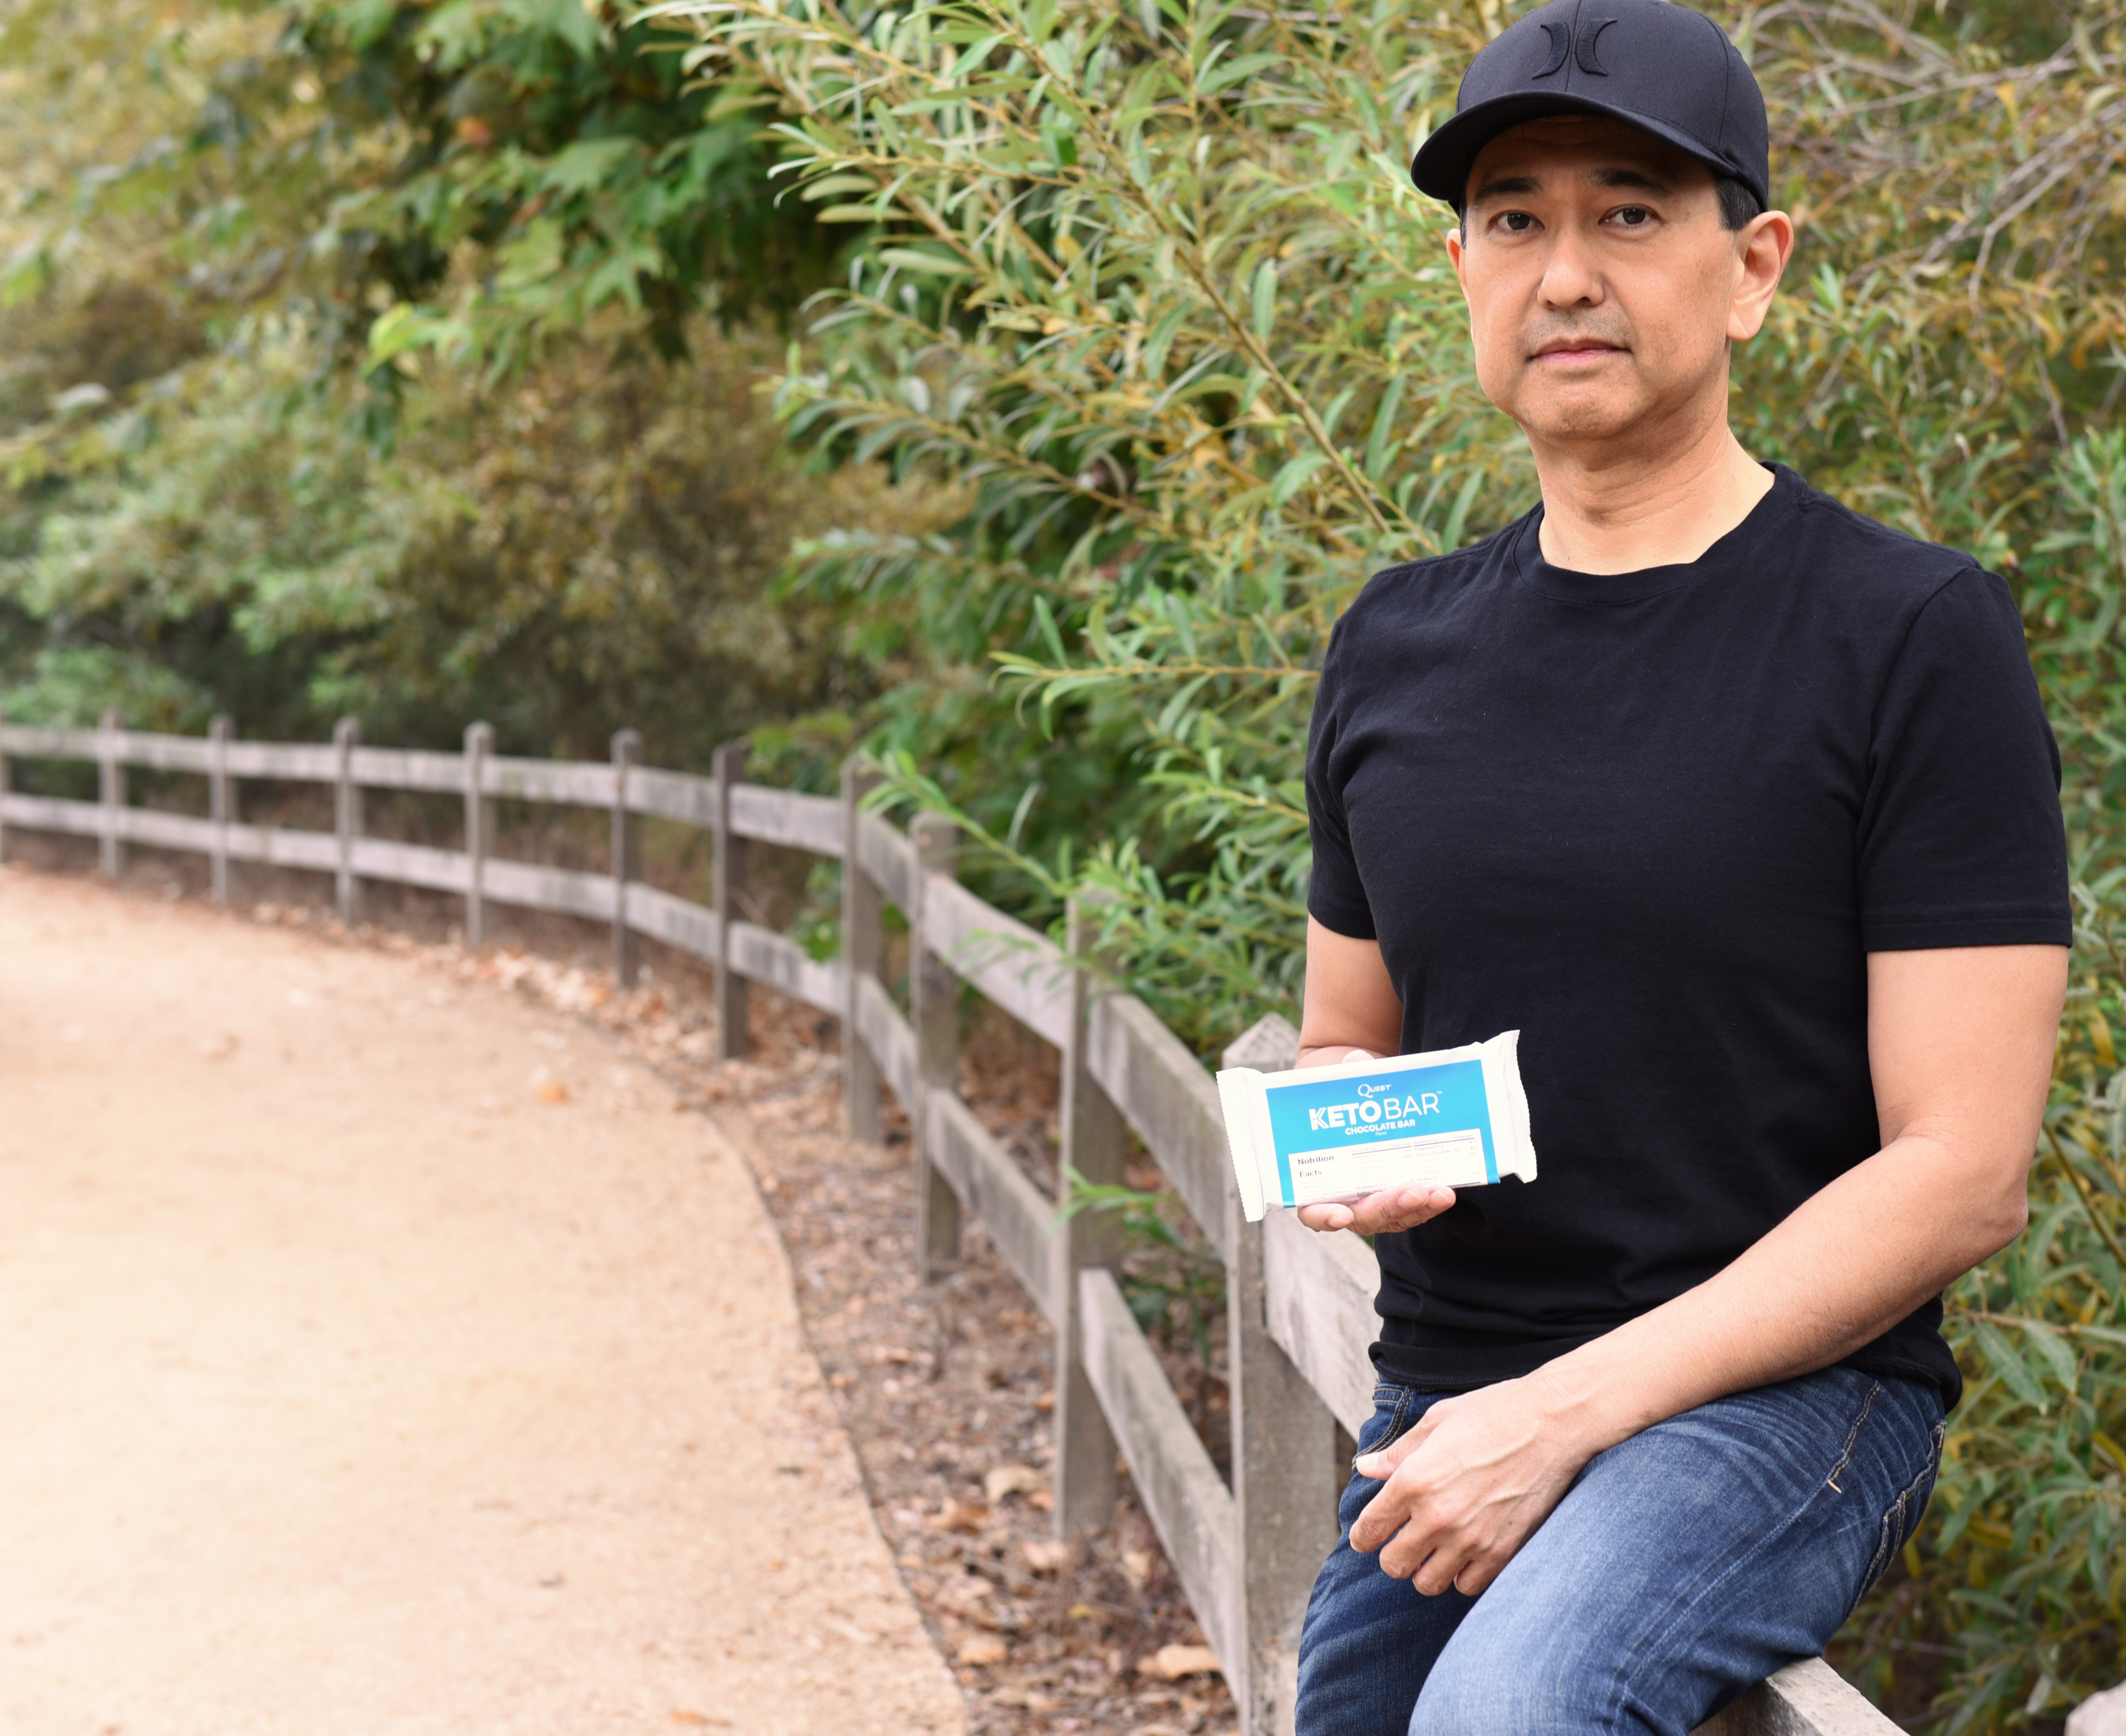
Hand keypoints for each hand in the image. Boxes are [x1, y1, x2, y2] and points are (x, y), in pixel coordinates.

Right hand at [1290, 1048, 1458, 1234]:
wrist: (1358, 1100)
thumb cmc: (1338, 1100)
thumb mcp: (1337, 1087)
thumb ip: (1345, 1076)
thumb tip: (1357, 1061)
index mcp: (1314, 1180)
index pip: (1312, 1211)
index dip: (1323, 1216)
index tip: (1342, 1215)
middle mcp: (1343, 1199)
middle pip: (1363, 1217)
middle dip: (1389, 1206)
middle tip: (1413, 1192)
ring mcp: (1373, 1199)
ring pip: (1394, 1216)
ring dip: (1417, 1208)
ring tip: (1440, 1192)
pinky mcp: (1399, 1194)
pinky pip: (1413, 1206)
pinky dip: (1429, 1201)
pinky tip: (1446, 1190)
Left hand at [1347, 1374, 1601, 1595]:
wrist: (1554, 1423)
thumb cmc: (1493, 1413)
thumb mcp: (1436, 1421)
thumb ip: (1398, 1452)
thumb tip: (1366, 1469)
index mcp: (1414, 1480)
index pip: (1370, 1528)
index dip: (1362, 1536)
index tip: (1365, 1536)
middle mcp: (1438, 1516)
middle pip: (1394, 1565)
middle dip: (1392, 1554)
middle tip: (1401, 1541)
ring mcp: (1472, 1539)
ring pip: (1428, 1583)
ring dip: (1425, 1569)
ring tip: (1433, 1550)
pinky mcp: (1503, 1551)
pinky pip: (1468, 1586)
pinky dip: (1461, 1575)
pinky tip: (1464, 1555)